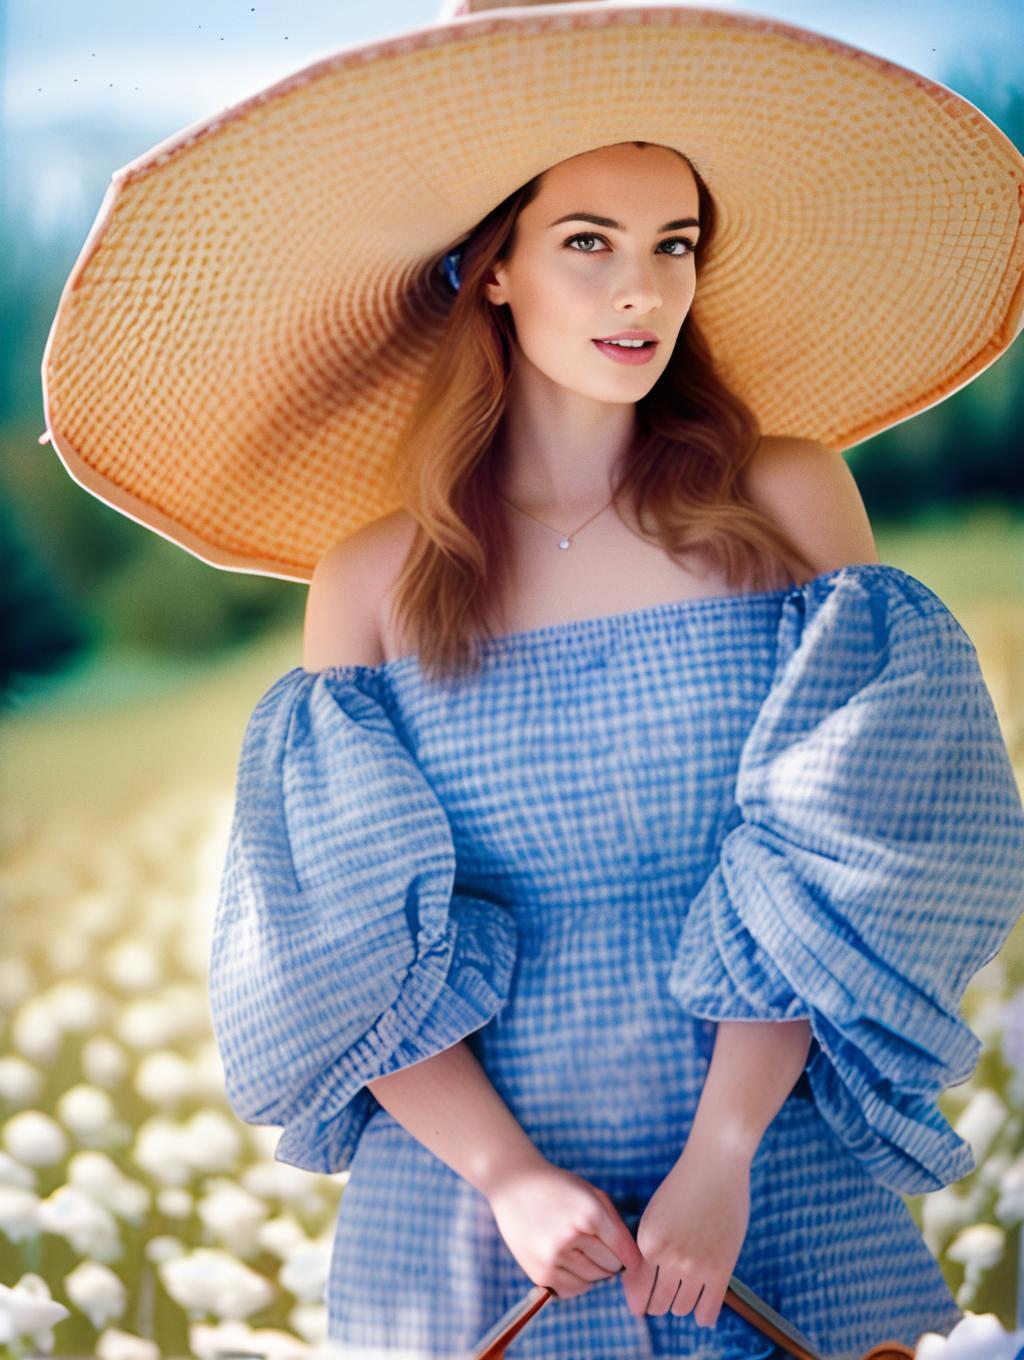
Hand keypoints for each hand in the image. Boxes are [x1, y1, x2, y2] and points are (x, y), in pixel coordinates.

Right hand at [486, 1157, 645, 1300]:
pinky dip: (575, 1282)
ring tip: (580, 1251)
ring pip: (592, 1281)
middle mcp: (572, 1235)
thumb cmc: (559, 1188)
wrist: (514, 1185)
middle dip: (609, 1261)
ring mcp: (554, 1255)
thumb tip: (634, 1260)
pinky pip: (571, 1290)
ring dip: (592, 1271)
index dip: (631, 1258)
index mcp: (590, 1213)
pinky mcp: (539, 1271)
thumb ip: (615, 1224)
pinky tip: (568, 1262)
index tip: (632, 1260)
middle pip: (610, 1267)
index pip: (624, 1251)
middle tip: (596, 1246)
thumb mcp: (591, 1193)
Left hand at [622, 1140, 750, 1327]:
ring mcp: (695, 1266)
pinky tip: (704, 1306)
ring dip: (683, 1305)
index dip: (640, 1299)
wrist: (715, 1164)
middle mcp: (667, 1257)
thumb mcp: (655, 1216)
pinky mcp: (720, 1270)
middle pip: (658, 1304)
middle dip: (661, 1302)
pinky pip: (708, 1311)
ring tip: (688, 1292)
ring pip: (682, 1310)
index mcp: (647, 1242)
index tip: (644, 1304)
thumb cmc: (684, 1186)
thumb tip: (639, 1289)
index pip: (637, 1289)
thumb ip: (649, 1249)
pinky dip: (704, 1315)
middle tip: (668, 1295)